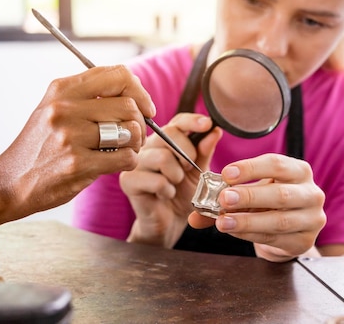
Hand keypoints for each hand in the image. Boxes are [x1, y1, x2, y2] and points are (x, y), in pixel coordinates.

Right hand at [0, 65, 155, 221]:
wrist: (10, 181)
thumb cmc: (40, 145)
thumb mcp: (54, 108)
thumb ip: (89, 95)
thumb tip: (136, 94)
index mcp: (61, 89)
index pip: (118, 75)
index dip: (139, 91)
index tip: (144, 107)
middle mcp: (65, 108)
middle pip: (129, 106)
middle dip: (140, 122)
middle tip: (134, 135)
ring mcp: (70, 136)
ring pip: (130, 131)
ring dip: (135, 143)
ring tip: (123, 149)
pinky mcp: (77, 164)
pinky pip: (125, 157)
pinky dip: (128, 161)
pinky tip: (115, 163)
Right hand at [120, 113, 222, 247]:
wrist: (170, 222)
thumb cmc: (183, 194)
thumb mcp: (199, 172)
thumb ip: (204, 151)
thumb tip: (215, 130)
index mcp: (165, 140)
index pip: (177, 122)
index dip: (192, 121)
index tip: (208, 124)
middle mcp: (147, 146)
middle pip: (169, 135)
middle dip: (187, 153)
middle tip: (189, 169)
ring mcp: (135, 162)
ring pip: (162, 158)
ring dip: (176, 176)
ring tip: (174, 185)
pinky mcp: (128, 181)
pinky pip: (155, 180)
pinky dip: (166, 190)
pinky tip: (164, 195)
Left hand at [188, 154, 325, 260]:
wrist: (290, 228)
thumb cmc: (268, 200)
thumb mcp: (251, 190)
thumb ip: (225, 196)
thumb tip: (195, 213)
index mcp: (299, 170)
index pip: (276, 164)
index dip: (250, 168)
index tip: (226, 173)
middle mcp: (311, 193)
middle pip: (280, 194)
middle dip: (249, 196)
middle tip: (223, 199)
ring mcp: (312, 219)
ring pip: (279, 220)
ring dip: (247, 221)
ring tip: (223, 222)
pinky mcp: (305, 242)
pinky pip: (275, 238)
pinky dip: (251, 235)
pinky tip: (234, 231)